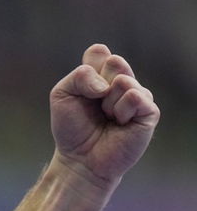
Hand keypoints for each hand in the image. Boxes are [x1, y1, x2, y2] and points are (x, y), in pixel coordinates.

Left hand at [50, 44, 158, 188]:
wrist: (80, 159)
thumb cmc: (72, 128)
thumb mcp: (62, 95)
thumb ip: (79, 76)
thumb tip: (108, 82)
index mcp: (102, 75)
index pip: (99, 51)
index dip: (89, 68)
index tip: (81, 90)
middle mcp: (122, 81)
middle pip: (114, 62)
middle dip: (97, 85)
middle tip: (95, 105)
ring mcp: (138, 95)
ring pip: (124, 80)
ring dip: (107, 103)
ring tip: (106, 118)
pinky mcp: (149, 111)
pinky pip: (136, 96)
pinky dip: (121, 110)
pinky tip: (119, 123)